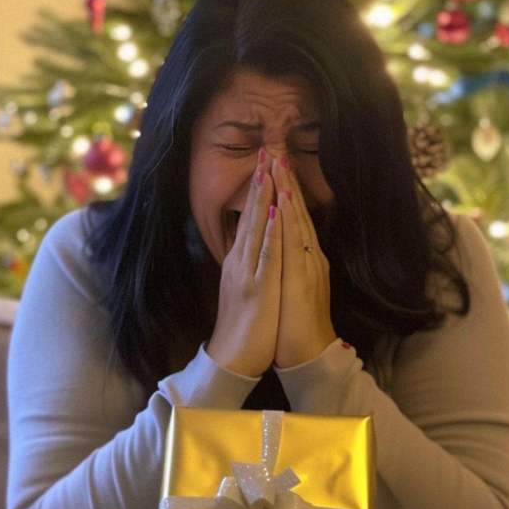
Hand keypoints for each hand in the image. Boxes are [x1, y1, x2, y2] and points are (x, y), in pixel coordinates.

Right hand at [205, 152, 282, 377]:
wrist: (233, 358)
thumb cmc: (244, 326)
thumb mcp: (244, 288)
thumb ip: (248, 266)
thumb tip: (253, 247)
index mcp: (241, 262)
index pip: (250, 219)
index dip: (258, 191)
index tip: (265, 164)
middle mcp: (242, 262)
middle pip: (252, 216)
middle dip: (260, 183)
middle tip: (266, 150)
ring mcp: (249, 273)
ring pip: (258, 228)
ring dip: (264, 197)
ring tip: (269, 168)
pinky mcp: (259, 287)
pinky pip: (267, 255)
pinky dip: (271, 231)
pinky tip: (275, 211)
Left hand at [271, 156, 337, 368]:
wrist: (308, 354)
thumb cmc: (295, 324)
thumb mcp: (290, 288)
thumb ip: (289, 266)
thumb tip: (281, 249)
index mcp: (304, 260)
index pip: (294, 220)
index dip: (287, 193)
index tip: (276, 167)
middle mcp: (309, 258)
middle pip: (298, 215)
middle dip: (288, 183)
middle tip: (278, 152)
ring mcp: (307, 267)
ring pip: (297, 223)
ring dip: (289, 194)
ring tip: (280, 166)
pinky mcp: (302, 280)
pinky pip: (293, 246)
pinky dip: (287, 223)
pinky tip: (282, 204)